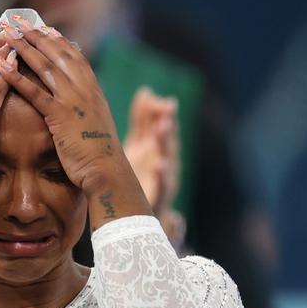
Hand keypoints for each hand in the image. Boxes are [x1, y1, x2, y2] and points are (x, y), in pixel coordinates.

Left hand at [0, 15, 129, 194]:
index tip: (44, 28)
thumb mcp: (95, 122)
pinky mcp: (60, 116)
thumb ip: (86, 106)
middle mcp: (84, 88)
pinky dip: (17, 78)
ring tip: (7, 36)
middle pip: (57, 54)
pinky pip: (35, 92)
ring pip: (45, 67)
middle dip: (37, 37)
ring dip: (24, 49)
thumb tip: (77, 102)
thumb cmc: (99, 152)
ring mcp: (73, 100)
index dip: (57, 41)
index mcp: (93, 88)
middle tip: (19, 24)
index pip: (74, 55)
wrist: (107, 170)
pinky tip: (3, 67)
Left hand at [123, 87, 179, 215]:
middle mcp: (163, 159)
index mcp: (156, 147)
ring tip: (163, 126)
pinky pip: (162, 185)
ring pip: (167, 157)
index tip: (149, 96)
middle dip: (166, 121)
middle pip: (166, 138)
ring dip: (165, 141)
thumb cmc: (140, 176)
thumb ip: (143, 120)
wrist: (141, 215)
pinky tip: (160, 164)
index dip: (156, 109)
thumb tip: (146, 91)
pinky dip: (162, 174)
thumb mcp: (139, 146)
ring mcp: (163, 178)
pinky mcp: (159, 197)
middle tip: (165, 105)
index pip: (159, 124)